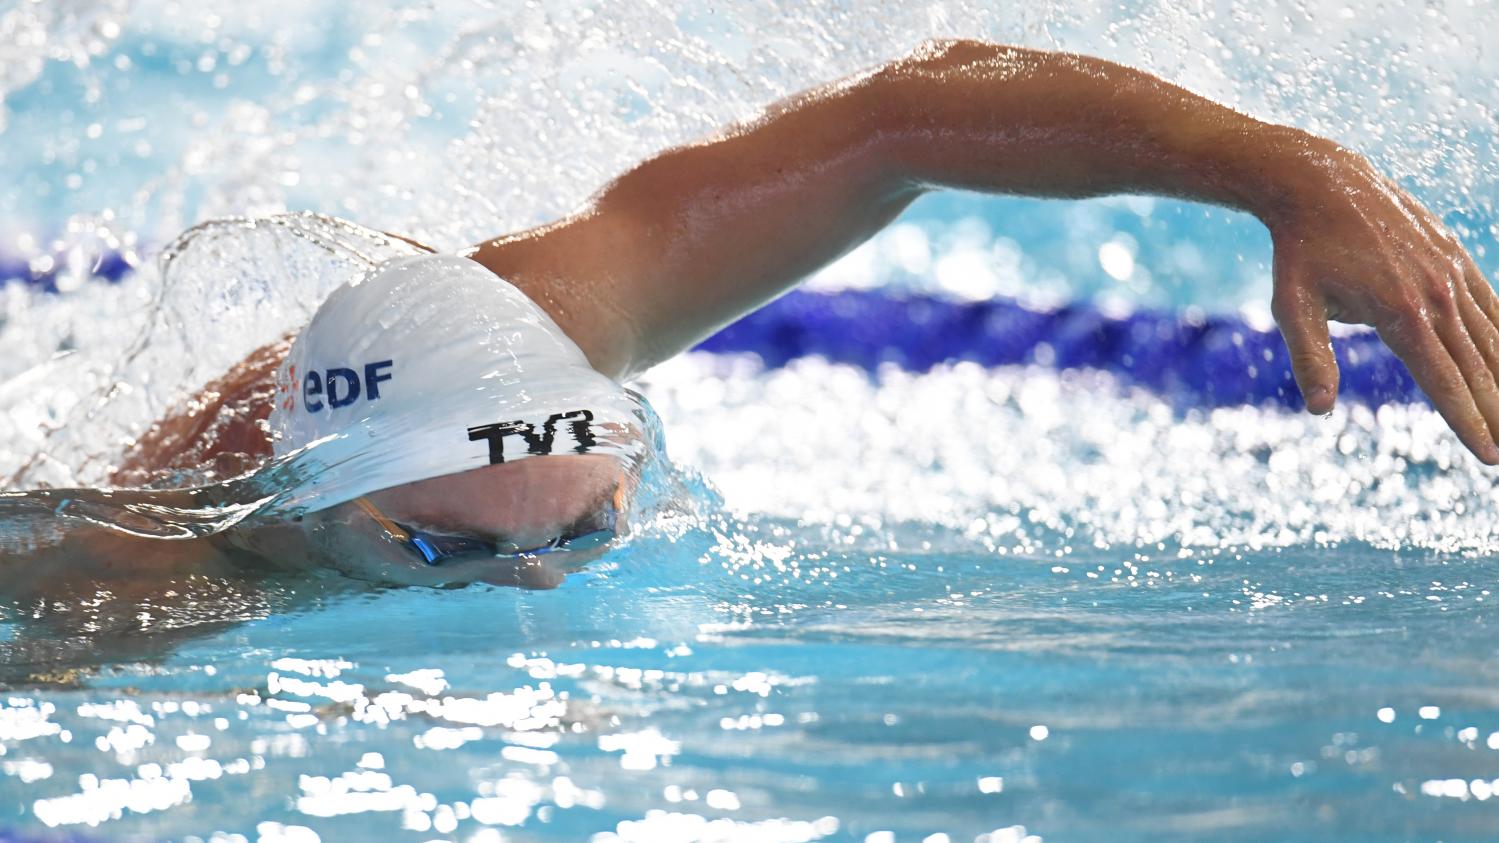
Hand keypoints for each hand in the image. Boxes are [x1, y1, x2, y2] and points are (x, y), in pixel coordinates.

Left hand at [1267, 143, 1498, 463]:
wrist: (1321, 184)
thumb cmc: (1301, 252)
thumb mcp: (1292, 306)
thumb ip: (1309, 357)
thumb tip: (1319, 410)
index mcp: (1400, 313)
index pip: (1443, 381)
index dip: (1468, 422)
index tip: (1488, 457)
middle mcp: (1437, 294)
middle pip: (1478, 367)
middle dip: (1498, 413)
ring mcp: (1451, 272)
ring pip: (1493, 337)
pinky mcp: (1456, 256)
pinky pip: (1492, 303)